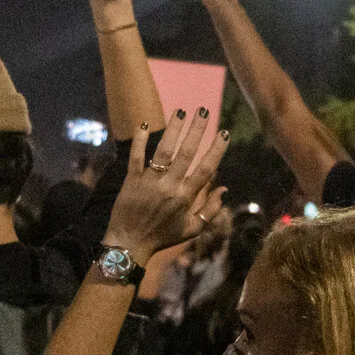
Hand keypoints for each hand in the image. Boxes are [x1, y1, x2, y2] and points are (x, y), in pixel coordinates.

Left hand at [104, 111, 228, 260]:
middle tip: (204, 110)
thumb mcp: (192, 229)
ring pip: (163, 151)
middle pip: (186, 154)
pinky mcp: (131, 181)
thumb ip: (210, 209)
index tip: (224, 132)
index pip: (206, 169)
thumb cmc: (163, 237)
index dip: (216, 150)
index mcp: (186, 198)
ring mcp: (149, 182)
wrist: (130, 244)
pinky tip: (144, 124)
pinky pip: (136, 157)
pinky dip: (140, 141)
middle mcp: (169, 187)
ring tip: (180, 110)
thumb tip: (224, 188)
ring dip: (173, 129)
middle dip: (197, 130)